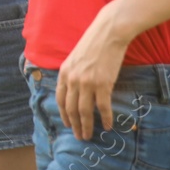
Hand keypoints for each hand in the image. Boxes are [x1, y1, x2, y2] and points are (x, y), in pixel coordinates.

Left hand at [55, 12, 130, 140]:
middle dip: (75, 125)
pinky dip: (105, 118)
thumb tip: (74, 91)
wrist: (109, 33)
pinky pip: (102, 107)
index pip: (60, 99)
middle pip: (71, 109)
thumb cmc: (93, 43)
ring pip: (84, 111)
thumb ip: (72, 74)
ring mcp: (87, 83)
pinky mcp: (103, 84)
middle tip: (80, 136)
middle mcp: (73, 80)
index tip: (68, 124)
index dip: (64, 114)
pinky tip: (107, 126)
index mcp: (64, 73)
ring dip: (87, 126)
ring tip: (89, 136)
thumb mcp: (75, 58)